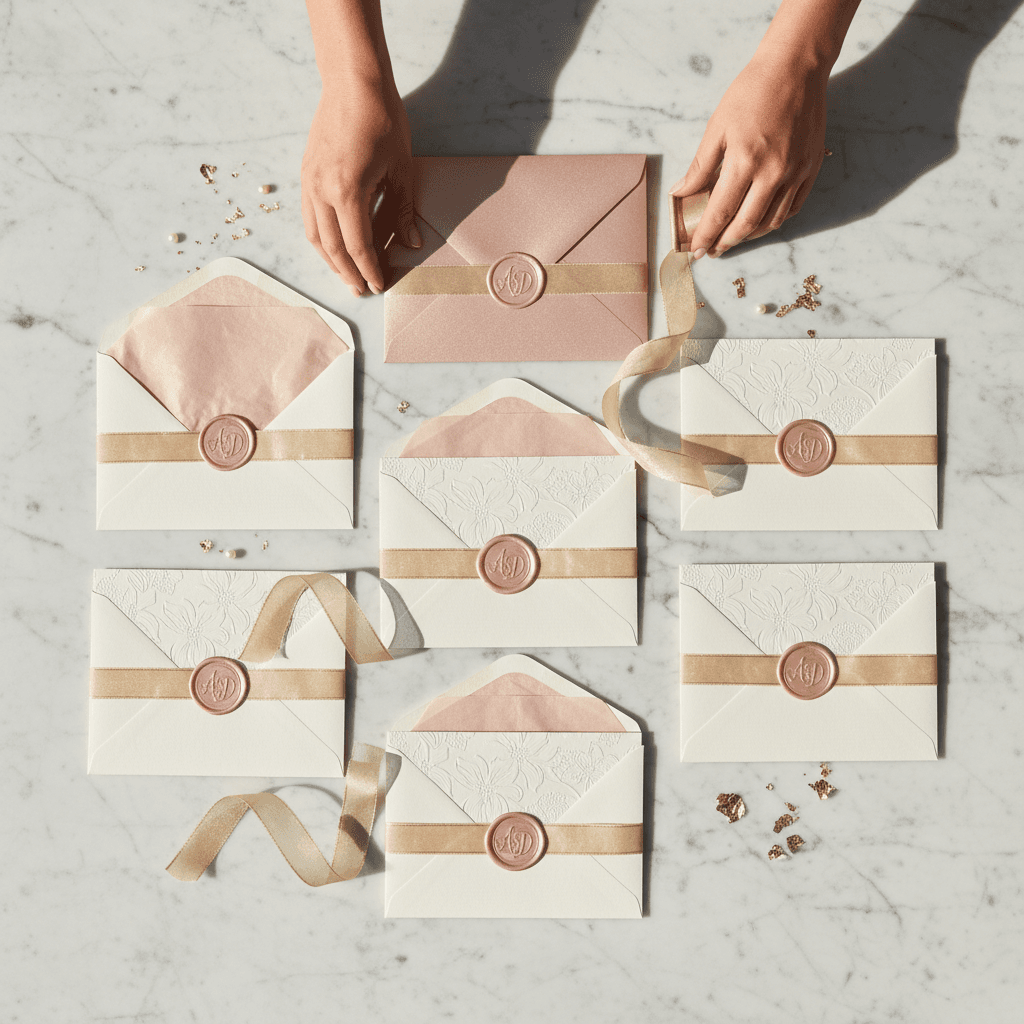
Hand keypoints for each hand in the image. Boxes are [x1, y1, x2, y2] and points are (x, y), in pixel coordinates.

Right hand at [301, 80, 419, 295]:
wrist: (353, 83)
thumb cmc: (382, 121)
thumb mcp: (401, 169)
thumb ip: (402, 210)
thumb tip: (411, 243)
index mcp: (347, 191)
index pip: (357, 245)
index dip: (369, 269)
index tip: (379, 284)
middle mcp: (321, 190)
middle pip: (333, 247)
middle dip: (348, 273)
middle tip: (363, 290)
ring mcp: (309, 182)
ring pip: (315, 235)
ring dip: (331, 260)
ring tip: (347, 276)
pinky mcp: (305, 174)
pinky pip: (309, 217)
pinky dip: (321, 238)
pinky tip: (334, 247)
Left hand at [672, 54, 828, 258]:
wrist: (795, 68)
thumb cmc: (752, 92)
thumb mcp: (717, 127)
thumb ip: (700, 166)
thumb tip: (680, 192)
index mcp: (744, 162)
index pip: (720, 213)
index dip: (706, 236)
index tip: (695, 250)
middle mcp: (772, 173)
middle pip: (745, 225)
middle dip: (725, 243)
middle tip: (712, 251)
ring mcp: (795, 173)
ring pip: (771, 222)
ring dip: (749, 237)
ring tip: (732, 239)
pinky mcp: (810, 168)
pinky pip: (792, 208)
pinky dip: (774, 222)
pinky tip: (760, 223)